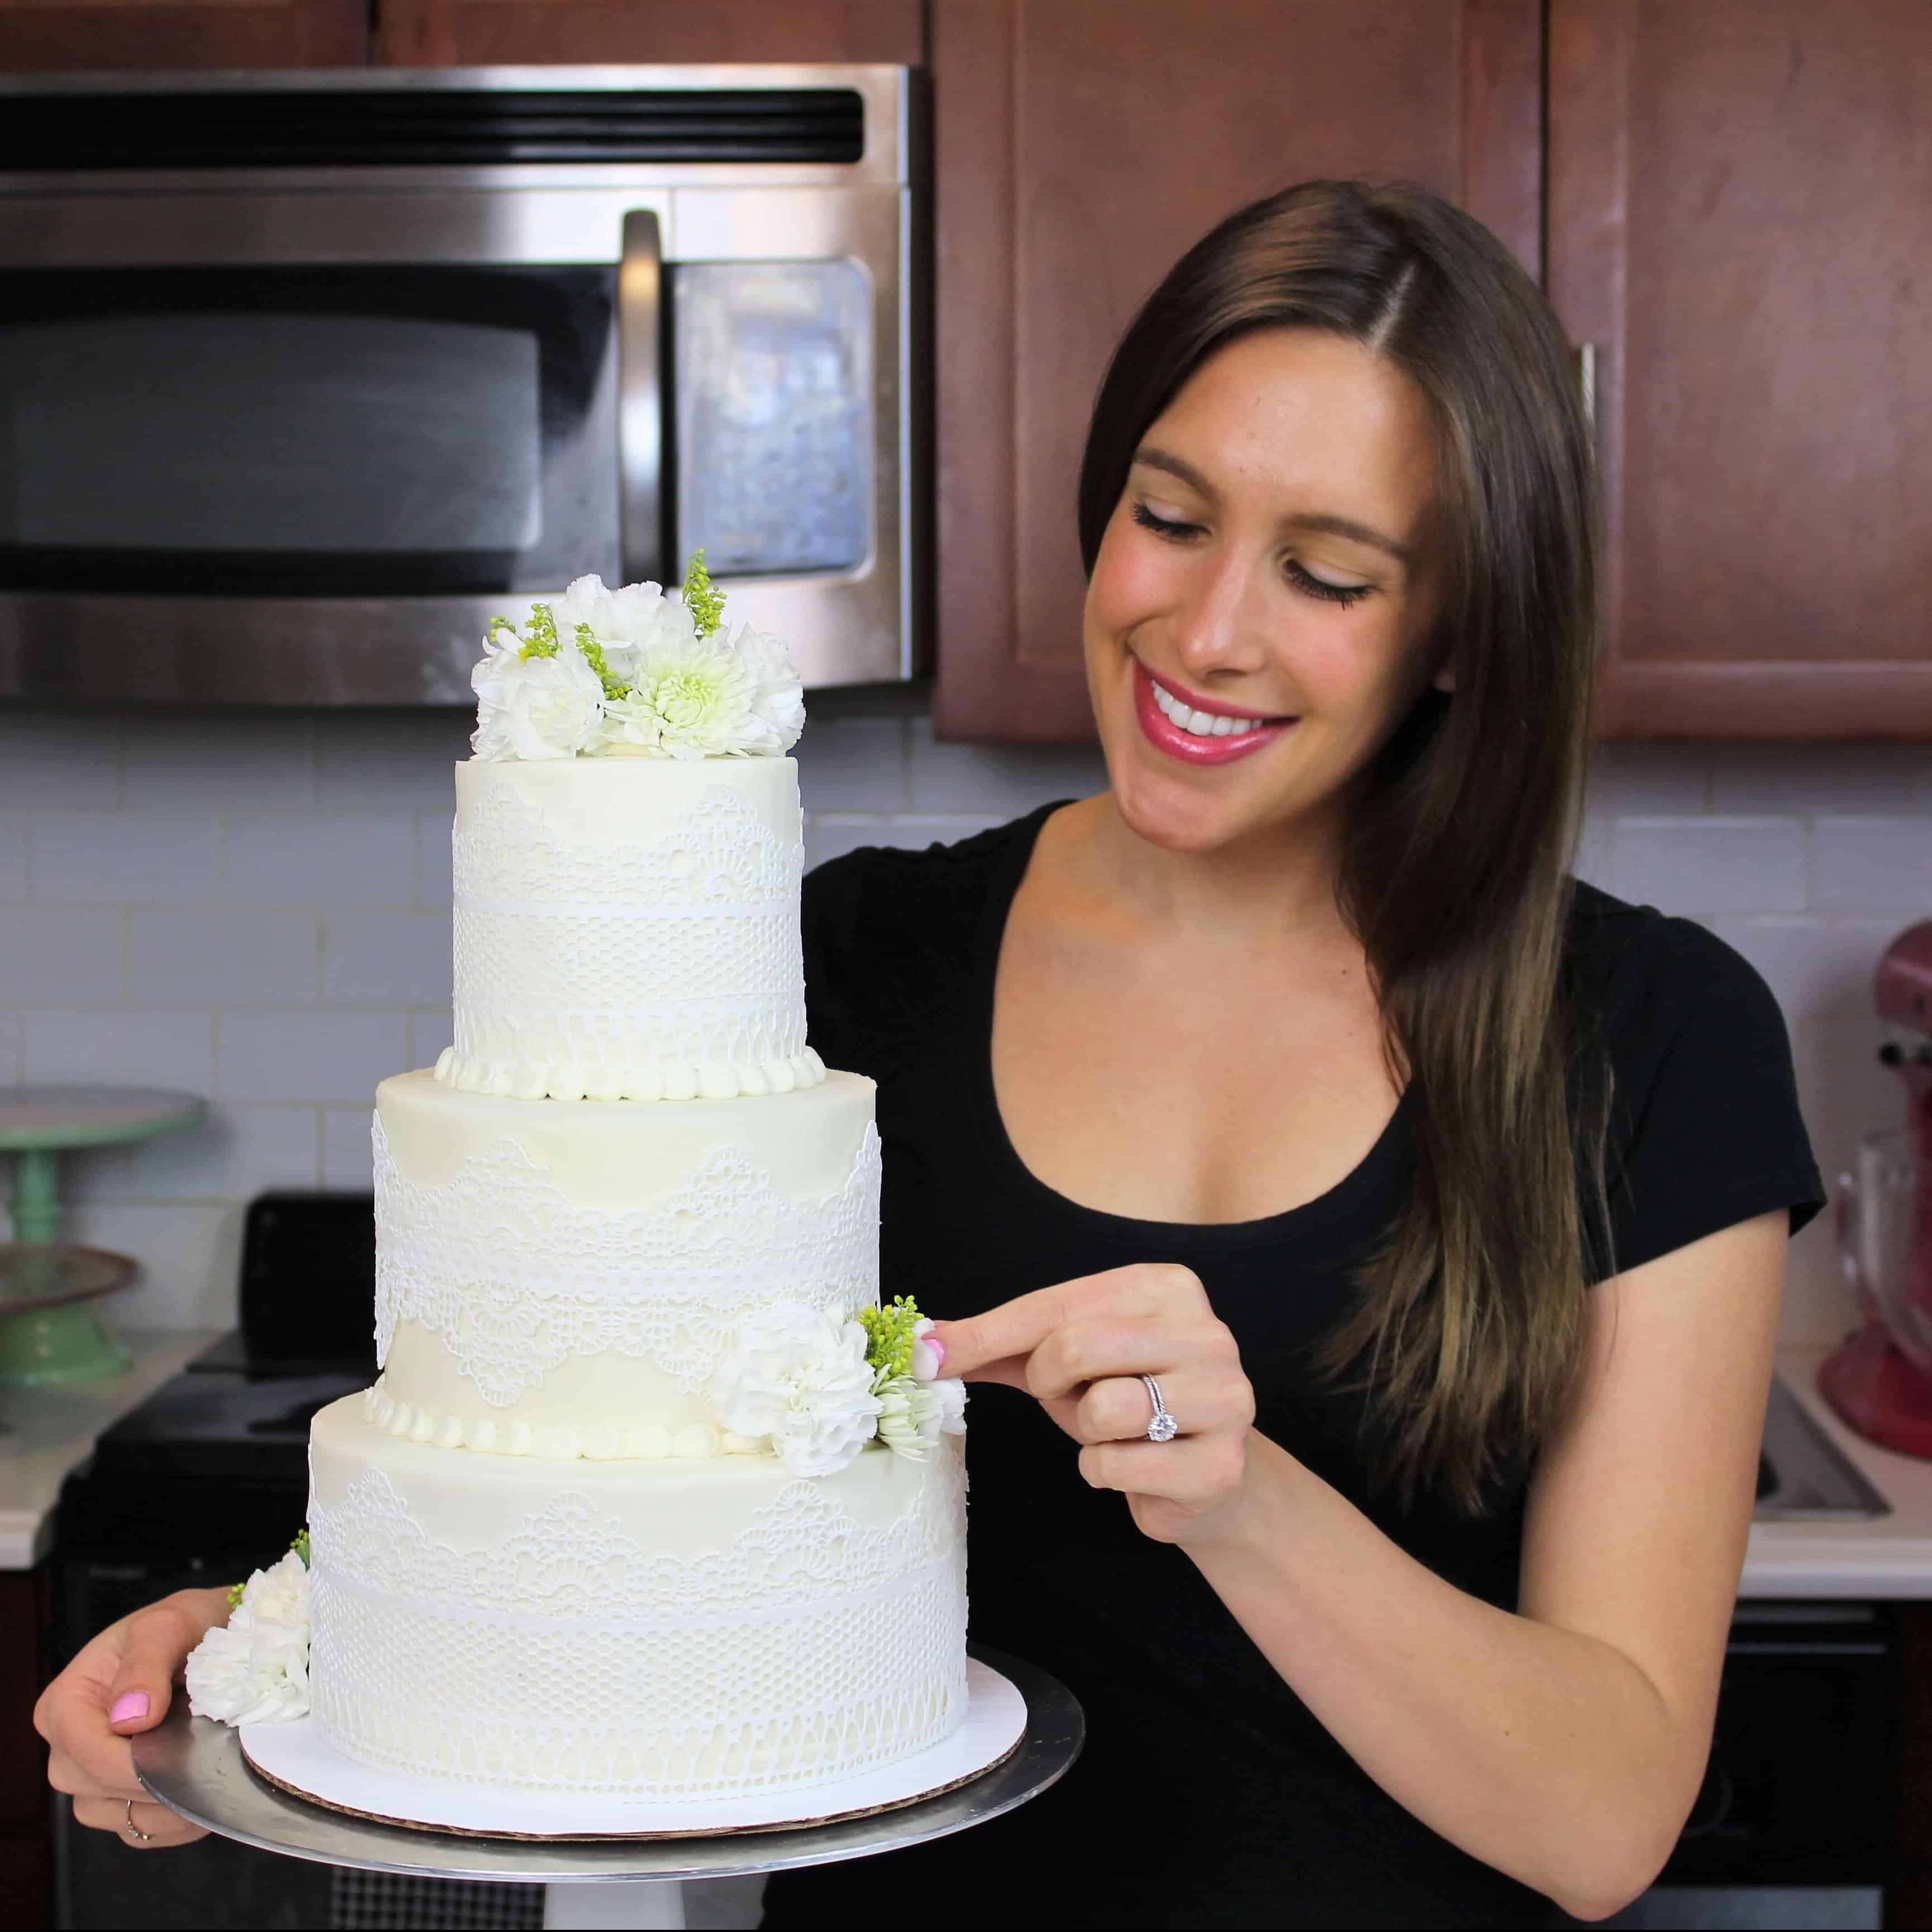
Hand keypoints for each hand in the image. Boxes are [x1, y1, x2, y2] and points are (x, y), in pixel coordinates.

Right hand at [35, 1588, 231, 1847]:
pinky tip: (207, 1794)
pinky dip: (174, 1822)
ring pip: (116, 1816)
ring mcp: (90, 1778)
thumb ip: (146, 1664)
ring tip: (214, 1774)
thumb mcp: (170, 1623)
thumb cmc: (188, 1625)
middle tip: (210, 1761)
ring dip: (168, 1806)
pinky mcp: (118, 1800)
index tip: (180, 1755)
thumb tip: (130, 1718)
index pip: (84, 1751)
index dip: (130, 1762)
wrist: (215, 1637)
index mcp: (65, 1703)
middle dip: (154, 1781)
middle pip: (95, 1788)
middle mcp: (67, 1746)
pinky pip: (138, 1831)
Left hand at [934, 1263, 1258, 1545]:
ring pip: (1102, 1409)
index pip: (1054, 1305)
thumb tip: (923, 1347)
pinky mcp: (1222, 1463)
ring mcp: (1225, 1397)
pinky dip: (1105, 1473)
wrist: (1200, 1478)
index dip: (985, 1336)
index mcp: (1164, 1287)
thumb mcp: (1061, 1361)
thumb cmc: (1125, 1404)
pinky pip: (1119, 1466)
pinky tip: (1136, 1467)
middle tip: (1072, 1398)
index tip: (926, 1359)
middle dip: (1050, 1384)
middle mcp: (1206, 1331)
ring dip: (1084, 1434)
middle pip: (1074, 1347)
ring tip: (1113, 1432)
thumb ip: (996, 1345)